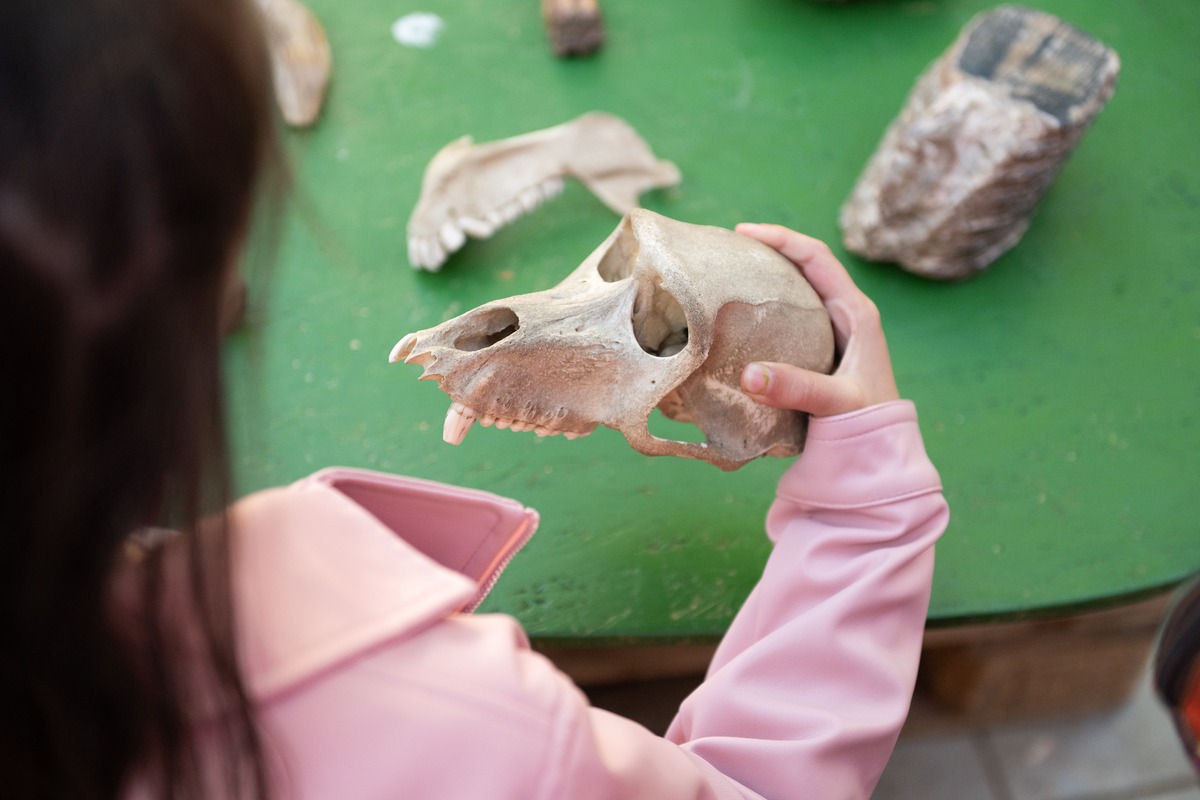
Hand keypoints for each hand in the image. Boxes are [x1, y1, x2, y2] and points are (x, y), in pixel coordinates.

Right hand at [735, 223, 899, 416]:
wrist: (881, 453)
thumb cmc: (867, 425)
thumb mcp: (835, 403)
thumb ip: (796, 388)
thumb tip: (748, 375)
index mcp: (856, 312)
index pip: (817, 258)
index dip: (782, 239)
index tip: (744, 234)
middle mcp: (846, 315)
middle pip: (805, 266)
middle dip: (770, 251)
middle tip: (729, 250)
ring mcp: (834, 332)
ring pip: (798, 290)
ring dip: (768, 278)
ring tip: (730, 275)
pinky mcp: (822, 350)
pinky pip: (792, 316)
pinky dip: (767, 308)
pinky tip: (742, 318)